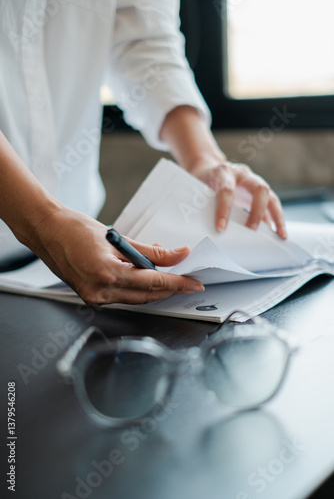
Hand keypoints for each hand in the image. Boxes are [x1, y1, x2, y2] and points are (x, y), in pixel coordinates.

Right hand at [30, 208, 203, 304]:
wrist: (45, 231)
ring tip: (168, 272)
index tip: (194, 283)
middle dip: (170, 288)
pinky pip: (123, 297)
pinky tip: (145, 274)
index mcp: (107, 273)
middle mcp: (100, 291)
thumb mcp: (118, 237)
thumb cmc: (74, 228)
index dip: (177, 284)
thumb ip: (150, 252)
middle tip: (188, 280)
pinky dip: (137, 287)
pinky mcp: (91, 297)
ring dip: (155, 287)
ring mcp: (94, 297)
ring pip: (136, 299)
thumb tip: (177, 255)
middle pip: (147, 296)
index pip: (153, 283)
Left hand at [190, 159, 286, 238]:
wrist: (207, 168)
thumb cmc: (201, 181)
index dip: (224, 209)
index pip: (227, 190)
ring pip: (271, 197)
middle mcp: (242, 174)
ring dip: (277, 217)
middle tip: (252, 230)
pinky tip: (277, 234)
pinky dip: (275, 220)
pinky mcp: (259, 192)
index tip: (220, 228)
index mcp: (224, 172)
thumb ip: (202, 204)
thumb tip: (207, 231)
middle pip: (259, 189)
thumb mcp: (197, 189)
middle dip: (257, 211)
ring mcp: (253, 181)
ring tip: (280, 235)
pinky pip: (271, 205)